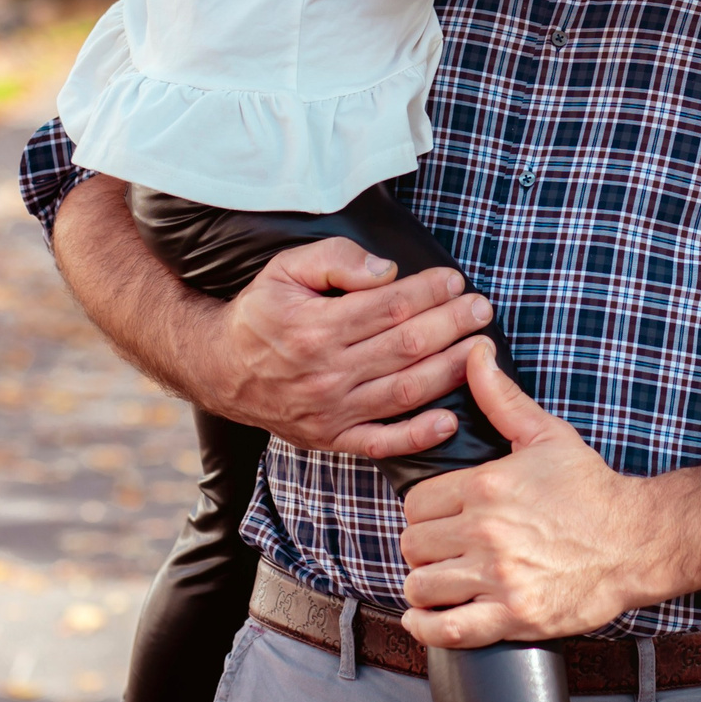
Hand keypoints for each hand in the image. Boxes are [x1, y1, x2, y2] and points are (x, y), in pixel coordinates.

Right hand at [196, 236, 493, 458]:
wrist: (218, 368)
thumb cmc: (259, 313)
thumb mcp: (285, 269)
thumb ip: (334, 259)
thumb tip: (386, 270)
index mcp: (316, 327)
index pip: (390, 306)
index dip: (429, 292)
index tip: (455, 281)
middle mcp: (327, 372)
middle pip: (406, 346)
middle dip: (452, 324)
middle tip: (482, 309)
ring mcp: (331, 410)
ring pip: (405, 389)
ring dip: (450, 369)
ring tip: (481, 350)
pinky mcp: (331, 438)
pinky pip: (381, 442)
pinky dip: (417, 435)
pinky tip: (449, 420)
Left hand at [397, 343, 677, 645]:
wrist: (636, 540)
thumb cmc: (590, 489)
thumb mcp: (545, 435)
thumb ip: (501, 398)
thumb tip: (475, 352)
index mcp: (486, 486)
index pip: (415, 504)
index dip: (422, 512)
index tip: (438, 518)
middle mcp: (486, 532)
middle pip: (413, 544)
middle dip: (423, 547)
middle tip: (441, 549)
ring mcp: (499, 577)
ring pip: (422, 585)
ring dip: (424, 585)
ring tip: (441, 580)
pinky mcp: (513, 616)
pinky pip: (448, 630)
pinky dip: (427, 628)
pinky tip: (426, 617)